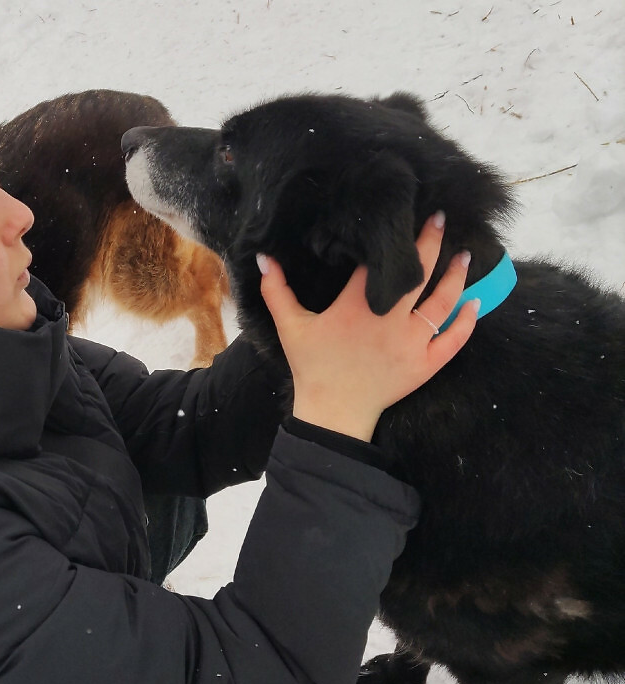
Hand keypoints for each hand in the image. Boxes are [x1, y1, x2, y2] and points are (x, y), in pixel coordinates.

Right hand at [260, 213, 476, 441]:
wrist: (333, 413)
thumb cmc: (312, 367)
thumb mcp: (289, 326)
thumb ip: (276, 290)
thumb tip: (264, 257)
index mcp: (357, 306)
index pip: (379, 263)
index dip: (391, 238)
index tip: (403, 216)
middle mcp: (390, 320)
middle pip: (418, 274)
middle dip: (430, 242)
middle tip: (438, 218)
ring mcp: (412, 343)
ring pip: (442, 302)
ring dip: (455, 277)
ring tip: (463, 255)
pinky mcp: (425, 365)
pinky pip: (453, 340)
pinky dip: (466, 322)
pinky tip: (474, 303)